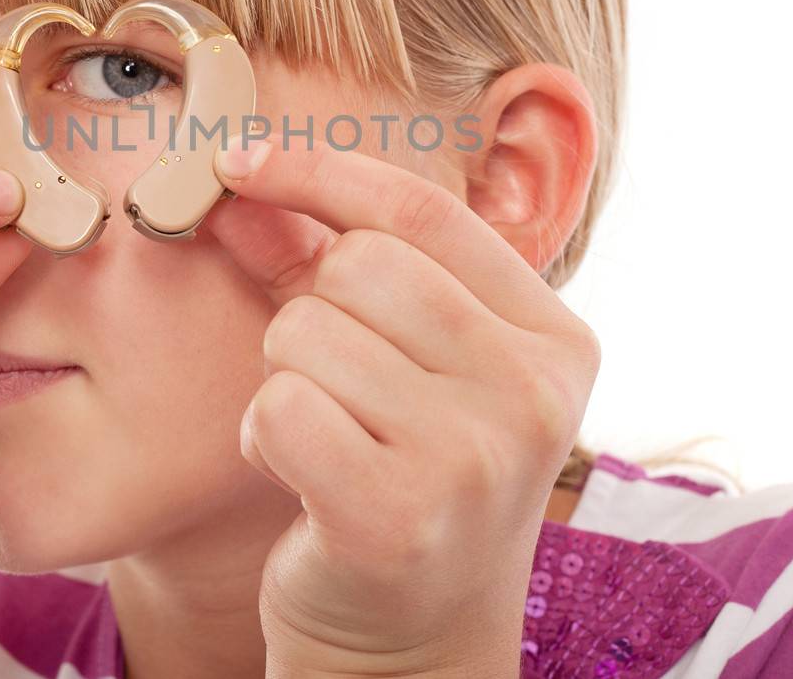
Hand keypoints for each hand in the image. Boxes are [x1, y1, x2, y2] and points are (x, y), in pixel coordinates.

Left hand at [206, 135, 600, 677]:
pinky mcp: (398, 516)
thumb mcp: (397, 361)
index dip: (320, 170)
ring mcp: (476, 457)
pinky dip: (263, 436)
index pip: (424, 210)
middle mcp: (533, 392)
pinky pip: (278, 407)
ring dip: (287, 380)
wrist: (409, 640)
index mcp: (553, 338)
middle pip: (359, 265)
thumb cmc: (402, 475)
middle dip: (311, 310)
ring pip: (305, 332)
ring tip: (330, 438)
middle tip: (335, 382)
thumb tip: (239, 183)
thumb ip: (324, 264)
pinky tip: (305, 477)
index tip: (239, 160)